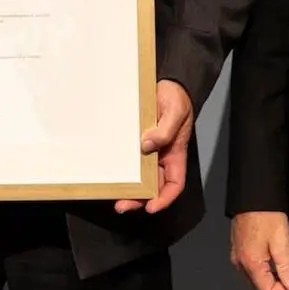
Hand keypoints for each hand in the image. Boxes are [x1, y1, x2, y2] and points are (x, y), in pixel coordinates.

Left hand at [117, 80, 192, 214]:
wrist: (167, 83)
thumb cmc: (176, 97)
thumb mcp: (175, 112)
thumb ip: (165, 130)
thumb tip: (147, 145)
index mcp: (175, 153)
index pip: (175, 183)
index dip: (165, 198)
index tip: (151, 206)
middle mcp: (161, 155)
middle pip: (154, 185)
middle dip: (140, 198)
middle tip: (122, 205)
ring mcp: (148, 149)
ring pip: (139, 175)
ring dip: (129, 187)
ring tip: (114, 194)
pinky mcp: (136, 141)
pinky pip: (129, 158)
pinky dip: (122, 168)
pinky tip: (111, 173)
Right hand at [230, 211, 288, 289]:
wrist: (252, 194)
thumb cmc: (266, 213)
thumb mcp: (283, 241)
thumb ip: (288, 267)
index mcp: (250, 264)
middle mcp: (240, 263)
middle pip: (260, 287)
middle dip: (279, 285)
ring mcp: (237, 255)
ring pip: (256, 278)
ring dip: (272, 277)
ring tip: (286, 263)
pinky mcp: (238, 247)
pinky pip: (252, 266)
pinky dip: (265, 268)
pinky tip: (275, 255)